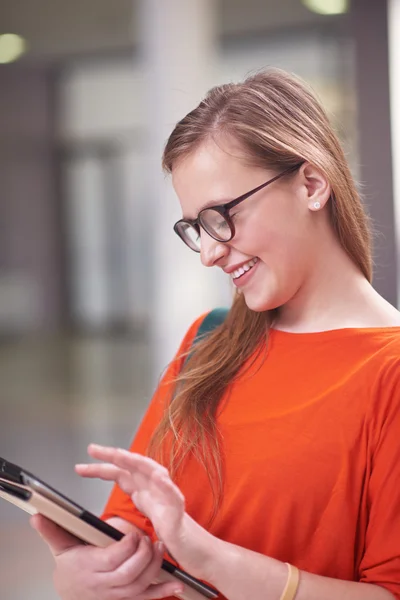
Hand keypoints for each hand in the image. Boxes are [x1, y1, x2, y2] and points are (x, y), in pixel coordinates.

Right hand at [30, 514, 183, 598]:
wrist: (70, 593)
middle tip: (149, 538)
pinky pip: (147, 598)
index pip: (112, 558)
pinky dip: (163, 591)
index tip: (133, 533)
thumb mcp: (61, 547)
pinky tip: (176, 582)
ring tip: (161, 548)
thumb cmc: (70, 567)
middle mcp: (104, 584)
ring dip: (155, 568)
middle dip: (143, 555)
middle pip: (129, 573)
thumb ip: (52, 530)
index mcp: (90, 567)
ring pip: (140, 585)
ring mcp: (117, 595)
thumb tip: (38, 516)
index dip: (126, 545)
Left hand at [76, 444, 218, 580]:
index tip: (81, 466)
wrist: (196, 550)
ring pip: (153, 472)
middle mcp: (156, 487)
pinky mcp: (179, 512)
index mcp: (145, 489)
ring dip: (137, 462)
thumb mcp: (147, 510)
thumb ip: (137, 493)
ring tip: (121, 455)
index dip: (101, 467)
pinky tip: (160, 478)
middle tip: (92, 449)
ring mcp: (168, 498)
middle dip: (112, 455)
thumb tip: (120, 479)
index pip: (121, 472)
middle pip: (133, 466)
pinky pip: (174, 496)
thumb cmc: (172, 531)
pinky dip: (167, 486)